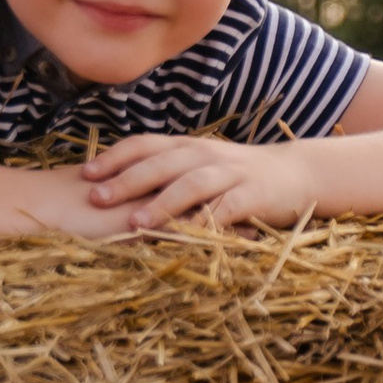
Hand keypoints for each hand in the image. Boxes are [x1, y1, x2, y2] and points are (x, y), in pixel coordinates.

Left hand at [79, 133, 276, 228]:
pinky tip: (186, 237)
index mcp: (188, 147)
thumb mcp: (200, 165)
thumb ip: (166, 172)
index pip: (145, 144)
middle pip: (161, 164)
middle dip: (126, 180)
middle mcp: (206, 155)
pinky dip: (205, 222)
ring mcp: (231, 175)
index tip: (85, 174)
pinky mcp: (253, 196)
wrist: (297, 174)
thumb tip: (116, 185)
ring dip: (161, 203)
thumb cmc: (239, 175)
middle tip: (96, 198)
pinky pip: (226, 210)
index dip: (114, 157)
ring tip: (135, 222)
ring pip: (191, 184)